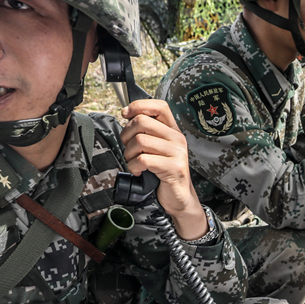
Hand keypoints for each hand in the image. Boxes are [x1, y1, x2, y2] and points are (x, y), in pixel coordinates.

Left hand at [120, 99, 208, 238]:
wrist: (179, 198)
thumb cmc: (163, 173)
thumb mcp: (157, 149)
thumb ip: (147, 133)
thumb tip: (127, 116)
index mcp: (173, 131)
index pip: (159, 106)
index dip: (139, 106)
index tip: (125, 114)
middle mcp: (177, 138)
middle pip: (142, 122)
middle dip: (127, 135)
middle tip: (129, 149)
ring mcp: (177, 153)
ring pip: (140, 141)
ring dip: (129, 154)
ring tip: (134, 163)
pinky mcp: (173, 168)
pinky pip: (143, 160)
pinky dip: (134, 167)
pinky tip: (138, 171)